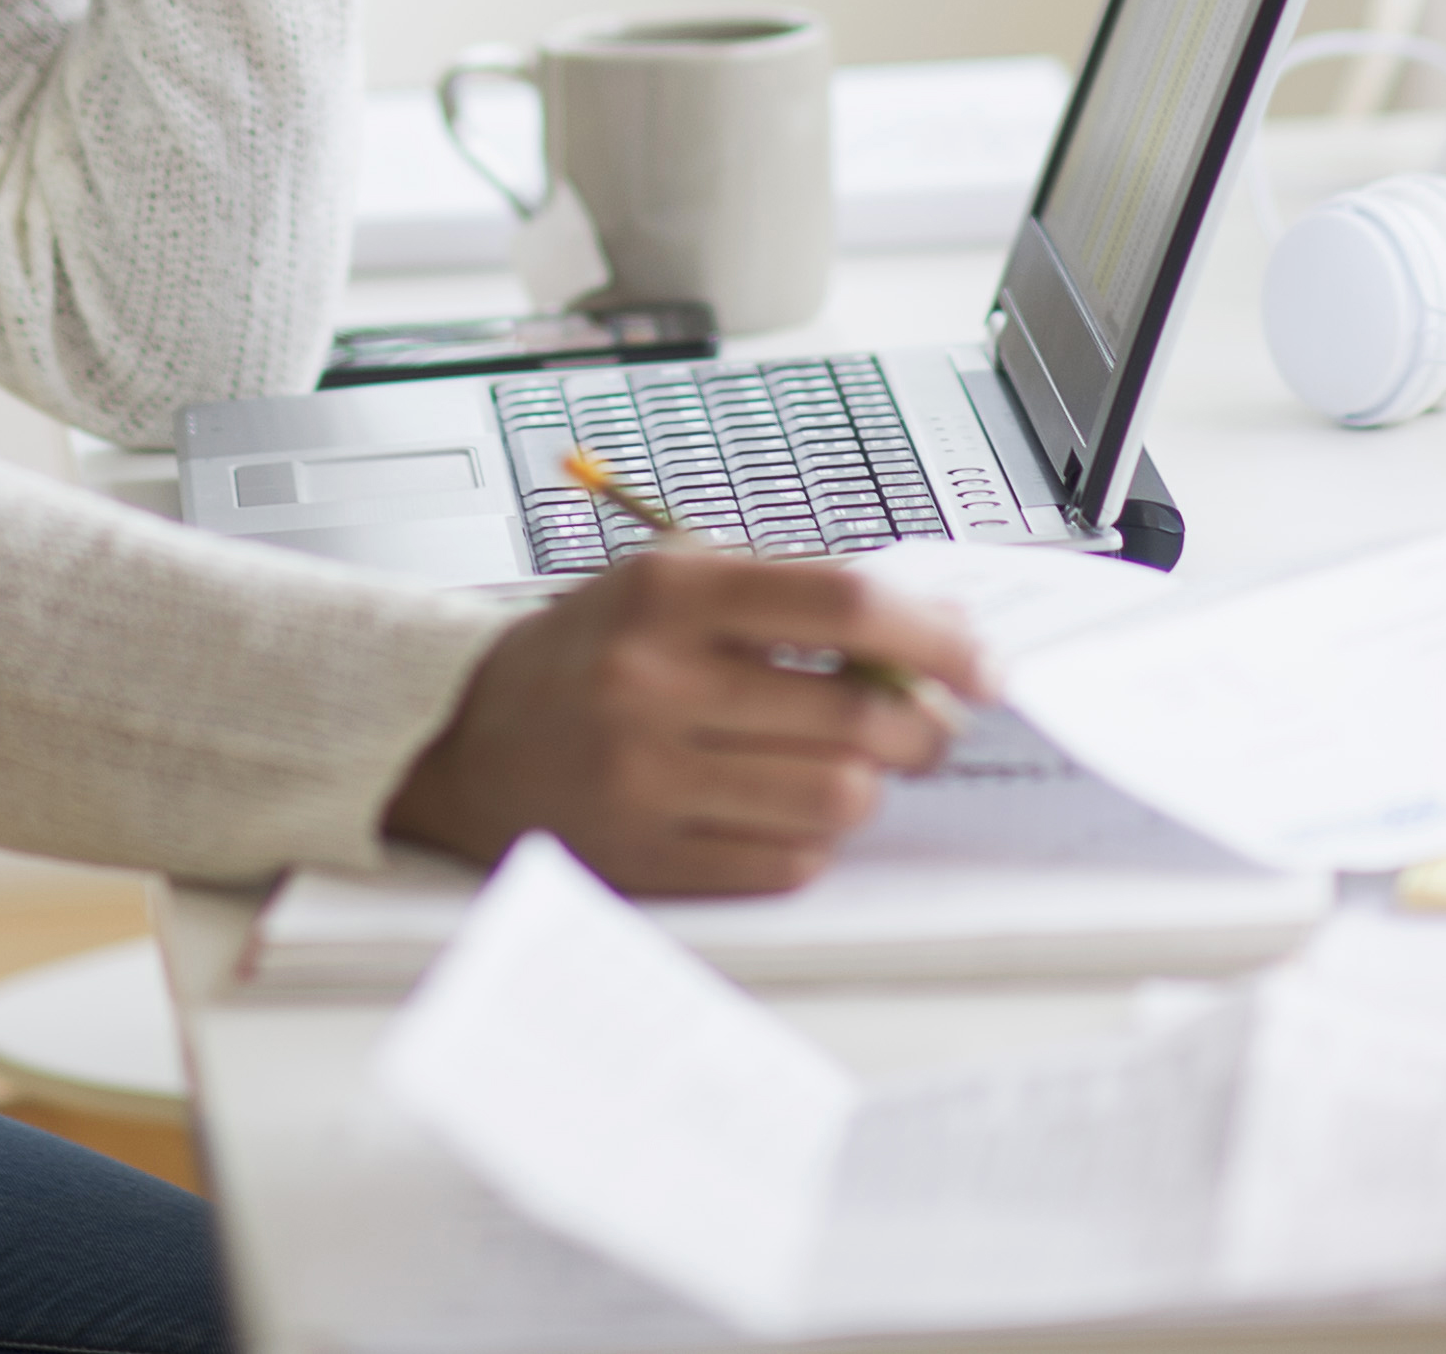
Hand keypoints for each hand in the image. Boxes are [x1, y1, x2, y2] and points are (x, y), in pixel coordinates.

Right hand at [381, 553, 985, 895]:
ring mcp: (649, 781)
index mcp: (669, 597)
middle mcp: (655, 685)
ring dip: (869, 784)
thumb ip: (787, 598)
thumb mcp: (670, 582)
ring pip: (837, 798)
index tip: (983, 659)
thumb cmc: (588, 652)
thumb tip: (926, 638)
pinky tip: (785, 807)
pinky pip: (790, 863)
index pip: (843, 603)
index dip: (936, 635)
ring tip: (848, 764)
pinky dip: (812, 837)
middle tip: (929, 723)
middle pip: (858, 716)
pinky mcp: (650, 860)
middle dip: (923, 726)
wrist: (462, 740)